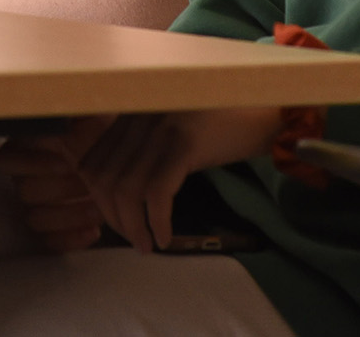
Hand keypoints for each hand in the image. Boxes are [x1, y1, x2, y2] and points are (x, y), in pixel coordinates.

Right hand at [0, 116, 112, 252]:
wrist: (131, 159)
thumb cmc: (109, 133)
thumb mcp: (94, 116)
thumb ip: (75, 116)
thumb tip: (65, 118)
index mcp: (28, 146)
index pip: (6, 160)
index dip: (35, 163)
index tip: (67, 161)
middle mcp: (27, 176)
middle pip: (25, 192)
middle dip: (63, 188)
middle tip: (92, 182)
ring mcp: (38, 205)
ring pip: (35, 219)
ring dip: (71, 214)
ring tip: (100, 205)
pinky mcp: (54, 230)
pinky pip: (49, 243)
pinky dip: (71, 239)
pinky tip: (94, 230)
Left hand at [75, 107, 282, 252]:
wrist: (267, 113)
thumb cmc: (221, 128)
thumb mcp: (171, 132)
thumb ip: (140, 149)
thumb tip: (115, 197)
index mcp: (132, 113)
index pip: (92, 162)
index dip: (98, 199)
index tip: (117, 221)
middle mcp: (140, 116)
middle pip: (103, 178)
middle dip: (113, 217)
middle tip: (134, 239)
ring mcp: (161, 127)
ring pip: (126, 188)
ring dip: (133, 226)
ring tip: (147, 245)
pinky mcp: (184, 142)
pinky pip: (157, 192)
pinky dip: (157, 221)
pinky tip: (165, 236)